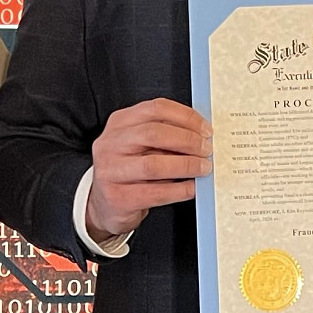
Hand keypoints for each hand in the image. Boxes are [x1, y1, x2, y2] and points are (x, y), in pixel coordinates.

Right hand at [86, 99, 211, 238]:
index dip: (186, 117)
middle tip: (207, 149)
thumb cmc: (130, 170)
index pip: (155, 109)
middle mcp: (110, 144)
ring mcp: (110, 171)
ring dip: (185, 165)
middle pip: (154, 133)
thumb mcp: (141, 144)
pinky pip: (155, 193)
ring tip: (203, 168)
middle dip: (188, 140)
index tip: (205, 129)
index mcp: (119, 123)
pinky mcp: (117, 198)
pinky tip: (192, 187)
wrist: (106, 204)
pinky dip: (179, 190)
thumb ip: (165, 135)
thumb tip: (201, 135)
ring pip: (153, 164)